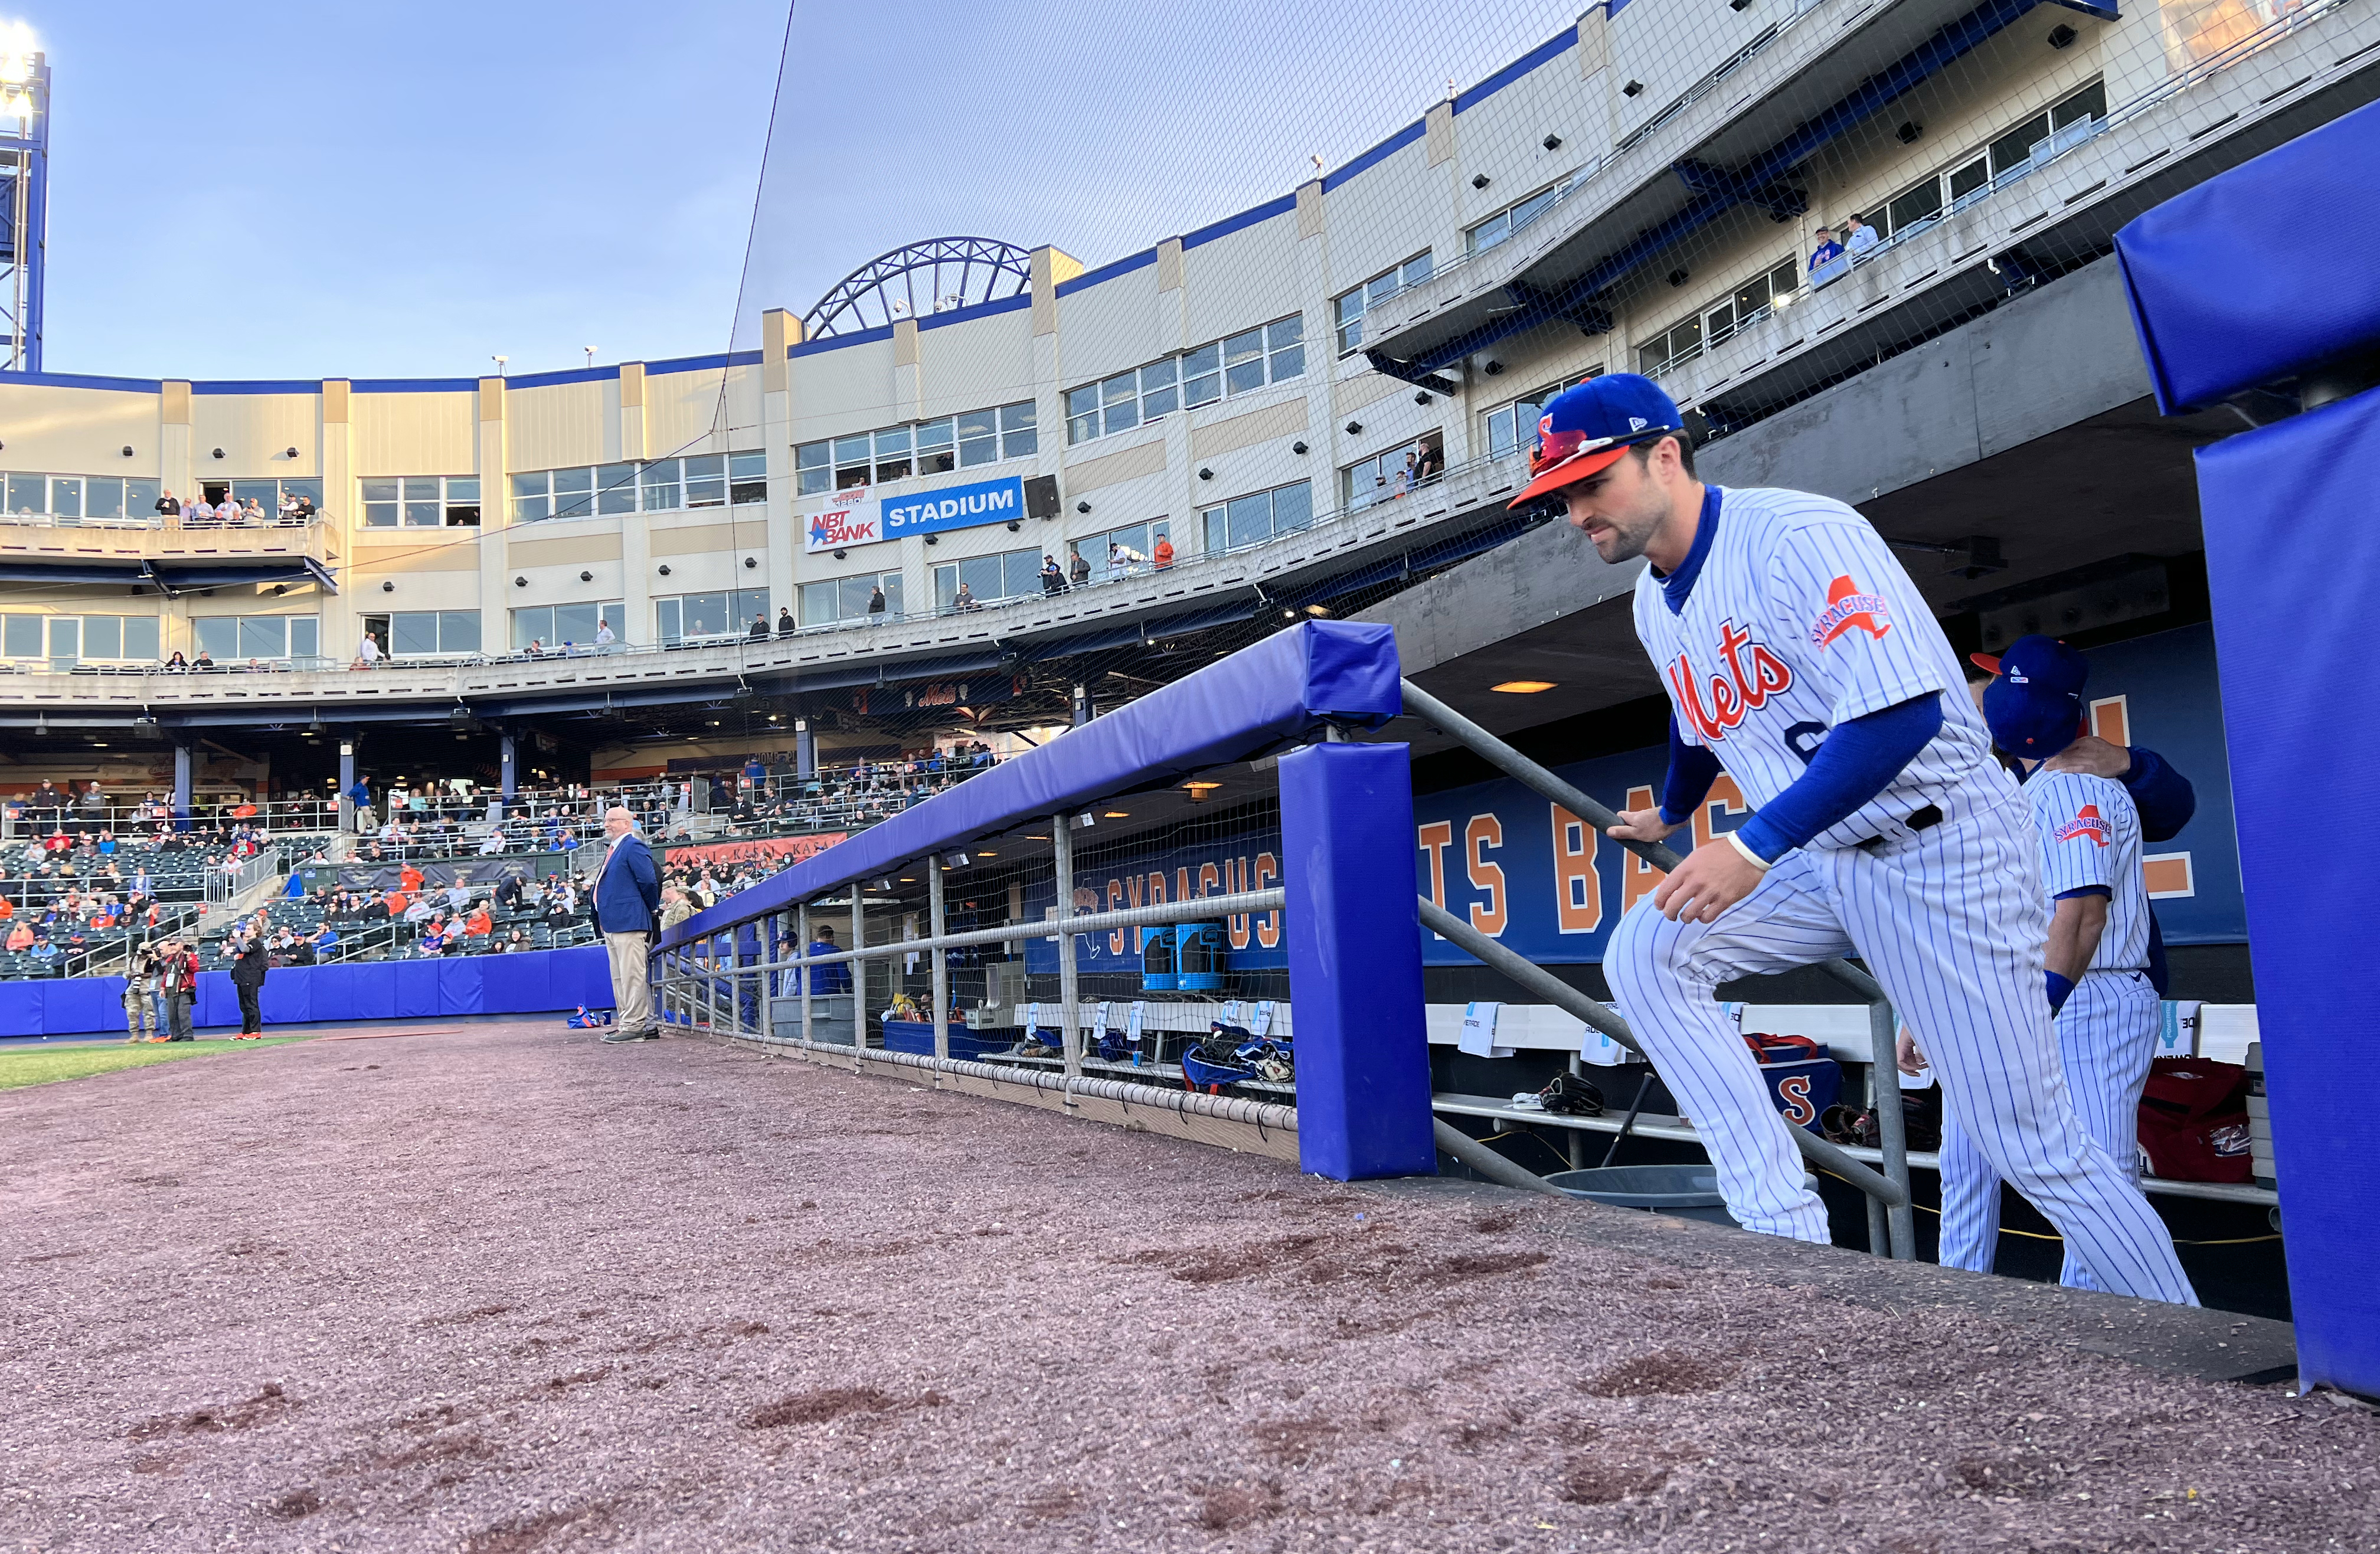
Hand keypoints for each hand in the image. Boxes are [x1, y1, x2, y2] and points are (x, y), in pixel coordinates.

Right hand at [1605, 807, 1682, 845]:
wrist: (1674, 818)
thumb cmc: (1656, 826)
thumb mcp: (1637, 833)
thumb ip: (1623, 832)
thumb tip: (1609, 831)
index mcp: (1632, 817)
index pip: (1620, 815)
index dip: (1617, 822)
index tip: (1617, 829)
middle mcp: (1640, 814)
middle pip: (1631, 818)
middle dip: (1630, 826)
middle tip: (1632, 837)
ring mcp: (1650, 814)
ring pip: (1641, 820)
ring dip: (1641, 827)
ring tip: (1645, 838)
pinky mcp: (1659, 816)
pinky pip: (1651, 822)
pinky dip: (1651, 827)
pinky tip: (1655, 834)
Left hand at [1650, 836, 1764, 923]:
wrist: (1747, 852)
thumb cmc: (1722, 852)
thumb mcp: (1697, 856)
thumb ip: (1685, 871)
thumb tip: (1675, 885)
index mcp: (1686, 869)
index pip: (1664, 890)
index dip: (1659, 902)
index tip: (1659, 906)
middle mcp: (1695, 882)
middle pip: (1673, 906)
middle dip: (1669, 914)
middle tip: (1671, 916)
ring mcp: (1710, 892)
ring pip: (1689, 915)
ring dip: (1685, 918)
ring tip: (1687, 917)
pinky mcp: (1724, 901)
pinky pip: (1707, 917)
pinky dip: (1702, 919)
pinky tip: (1703, 915)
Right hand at [1895, 1026, 1926, 1076]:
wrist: (1923, 1015)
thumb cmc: (1922, 1022)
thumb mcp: (1923, 1038)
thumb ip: (1921, 1051)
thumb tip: (1919, 1062)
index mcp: (1902, 1042)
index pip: (1898, 1060)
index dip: (1906, 1068)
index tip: (1916, 1071)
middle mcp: (1902, 1044)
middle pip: (1900, 1062)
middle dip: (1910, 1069)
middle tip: (1919, 1072)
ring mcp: (1905, 1044)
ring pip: (1905, 1059)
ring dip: (1914, 1065)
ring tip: (1924, 1066)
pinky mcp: (1909, 1043)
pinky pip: (1910, 1055)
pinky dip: (1916, 1060)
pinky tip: (1923, 1060)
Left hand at [2042, 734, 2128, 778]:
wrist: (2123, 759)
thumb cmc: (2106, 753)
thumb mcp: (2092, 745)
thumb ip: (2079, 747)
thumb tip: (2063, 752)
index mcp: (2084, 740)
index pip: (2065, 745)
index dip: (2054, 751)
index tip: (2045, 756)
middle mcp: (2085, 746)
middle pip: (2065, 752)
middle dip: (2052, 759)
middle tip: (2043, 764)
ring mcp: (2089, 756)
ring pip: (2069, 760)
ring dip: (2056, 765)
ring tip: (2047, 768)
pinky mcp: (2093, 766)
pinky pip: (2078, 767)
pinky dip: (2069, 769)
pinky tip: (2061, 770)